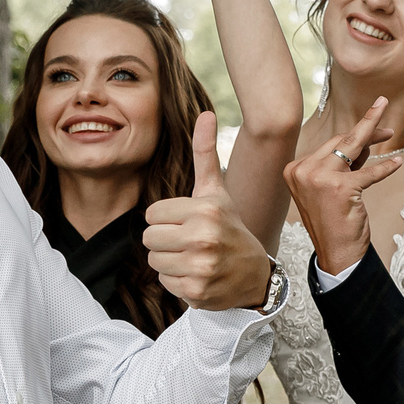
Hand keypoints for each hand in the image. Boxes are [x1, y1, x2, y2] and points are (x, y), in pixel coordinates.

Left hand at [145, 114, 276, 310]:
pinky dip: (177, 280)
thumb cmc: (228, 226)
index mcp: (205, 209)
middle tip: (189, 241)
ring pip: (154, 261)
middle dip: (165, 240)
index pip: (152, 214)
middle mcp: (203, 237)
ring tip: (193, 257)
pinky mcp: (197, 291)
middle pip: (149, 238)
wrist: (254, 273)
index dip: (166, 218)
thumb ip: (206, 152)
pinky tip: (197, 274)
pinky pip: (165, 282)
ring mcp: (201, 267)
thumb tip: (205, 113)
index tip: (188, 222)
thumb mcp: (216, 190)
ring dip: (169, 260)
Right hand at [280, 97, 399, 277]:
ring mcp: (319, 178)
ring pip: (351, 147)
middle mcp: (302, 170)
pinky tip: (396, 163)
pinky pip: (368, 172)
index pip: (329, 144)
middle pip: (340, 141)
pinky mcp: (339, 188)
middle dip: (366, 130)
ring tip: (390, 131)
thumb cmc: (334, 222)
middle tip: (386, 126)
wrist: (336, 254)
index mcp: (295, 169)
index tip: (372, 124)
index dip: (354, 135)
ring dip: (373, 137)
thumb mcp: (332, 187)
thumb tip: (365, 141)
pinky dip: (385, 168)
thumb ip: (343, 164)